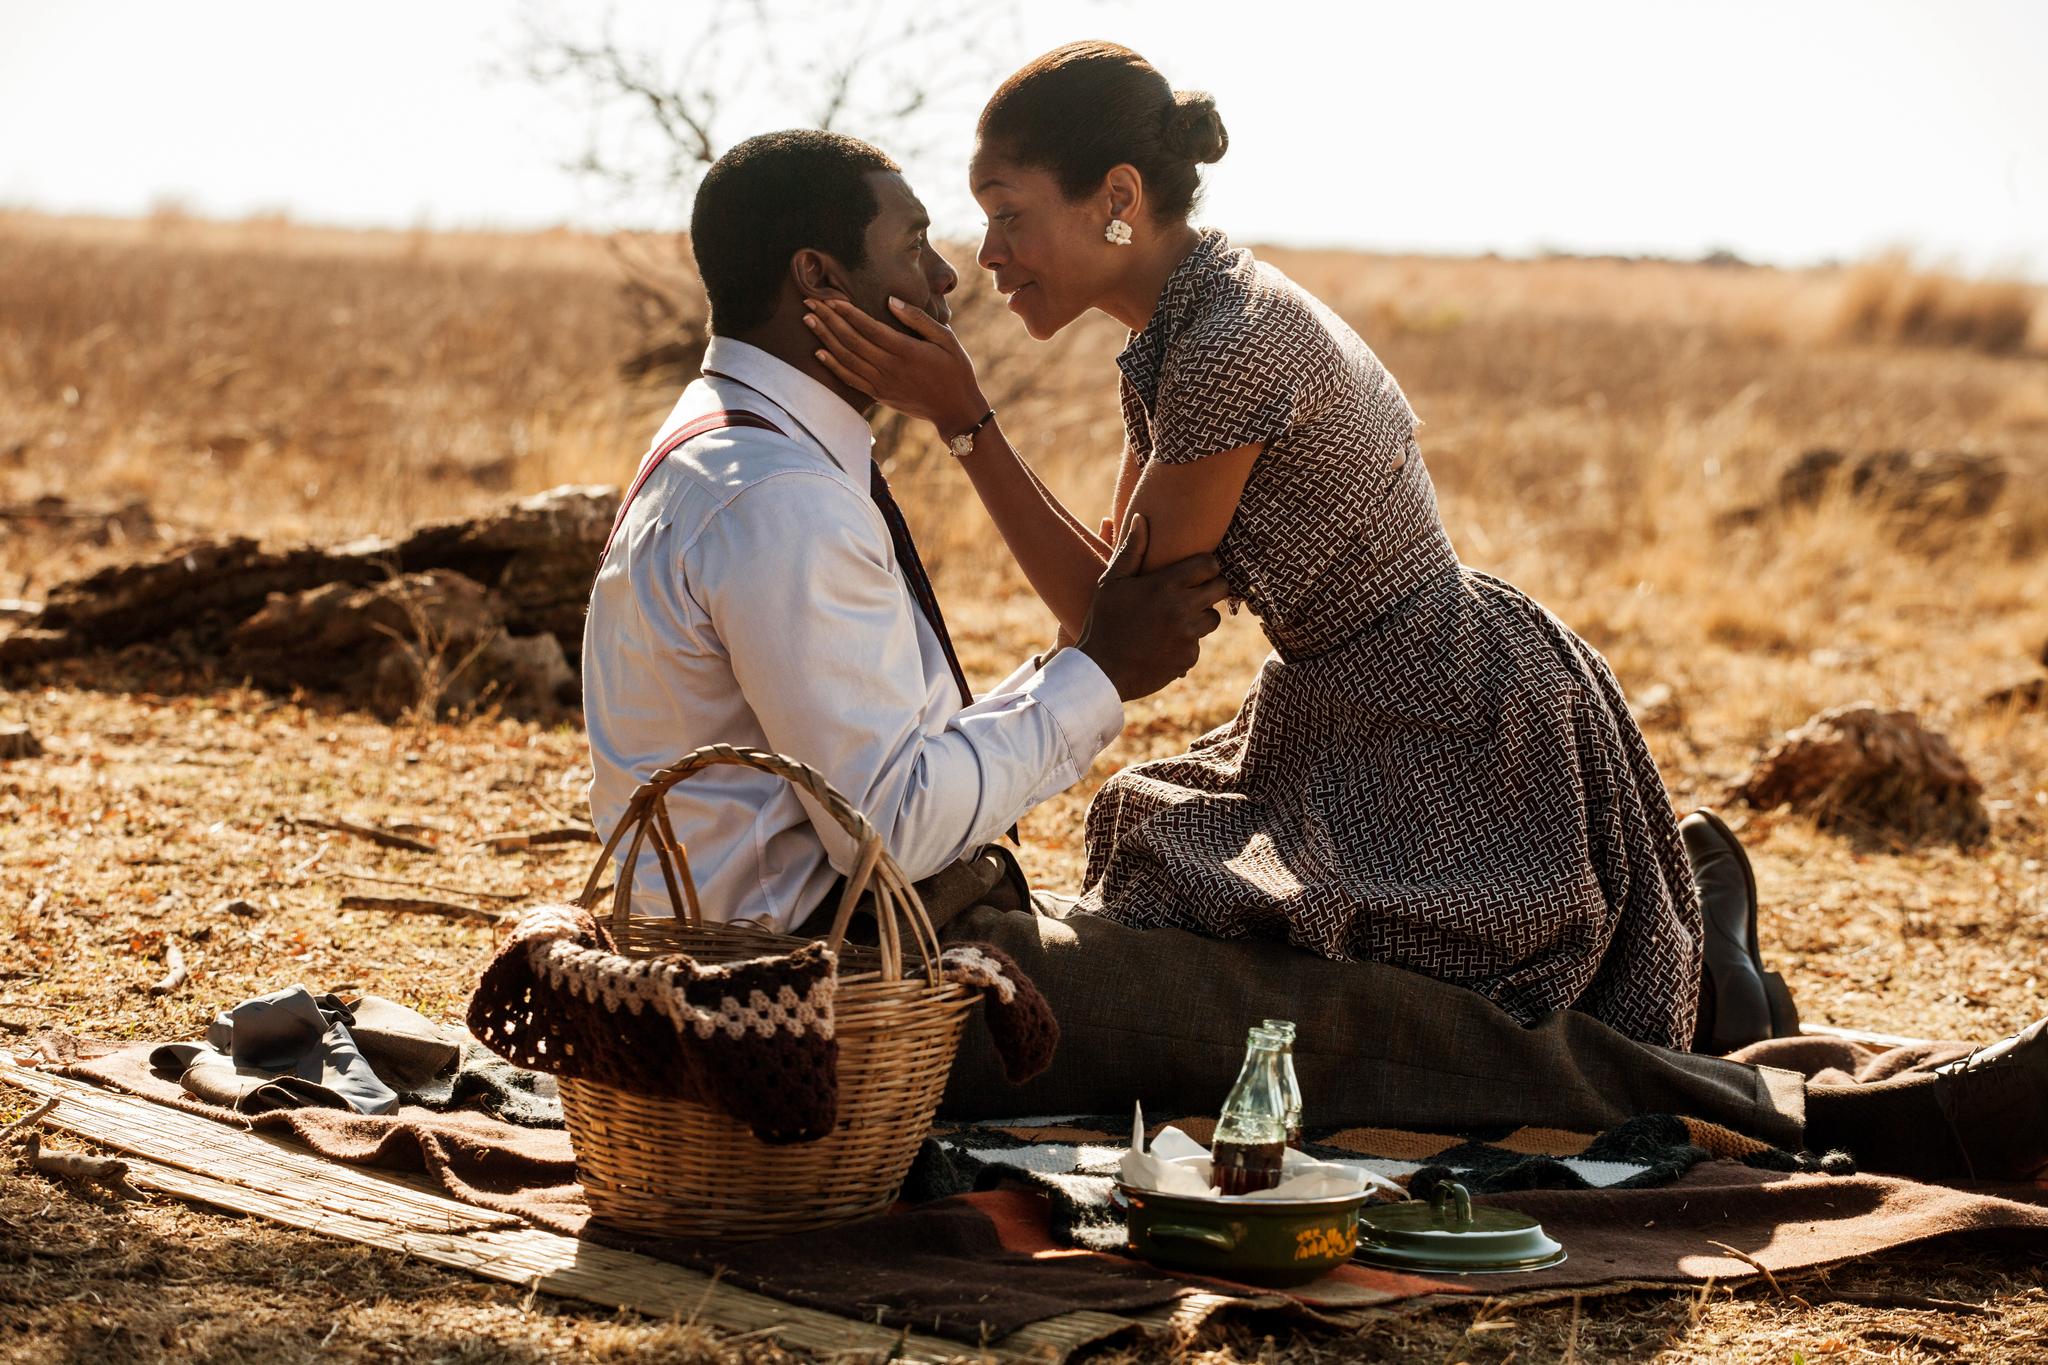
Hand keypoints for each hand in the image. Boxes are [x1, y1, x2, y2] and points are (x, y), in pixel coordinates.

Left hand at [805, 297, 989, 436]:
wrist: (955, 410)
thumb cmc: (955, 370)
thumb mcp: (946, 338)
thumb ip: (918, 319)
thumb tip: (891, 300)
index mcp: (906, 350)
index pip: (868, 327)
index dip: (847, 312)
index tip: (830, 297)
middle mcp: (889, 367)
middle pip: (851, 340)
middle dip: (828, 319)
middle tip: (810, 302)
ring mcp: (882, 383)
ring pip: (846, 358)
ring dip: (825, 338)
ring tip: (808, 320)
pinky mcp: (879, 395)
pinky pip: (850, 379)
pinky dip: (833, 366)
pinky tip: (819, 352)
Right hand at [1075, 515, 1230, 700]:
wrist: (1100, 670)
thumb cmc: (1104, 621)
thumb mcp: (1112, 582)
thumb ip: (1131, 550)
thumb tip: (1141, 517)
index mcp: (1164, 584)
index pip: (1209, 564)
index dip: (1208, 565)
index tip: (1199, 570)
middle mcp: (1181, 607)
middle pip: (1221, 589)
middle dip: (1212, 588)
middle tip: (1197, 592)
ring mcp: (1187, 634)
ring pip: (1214, 618)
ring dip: (1201, 617)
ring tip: (1177, 619)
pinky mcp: (1188, 657)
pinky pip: (1198, 644)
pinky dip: (1186, 644)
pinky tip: (1164, 644)